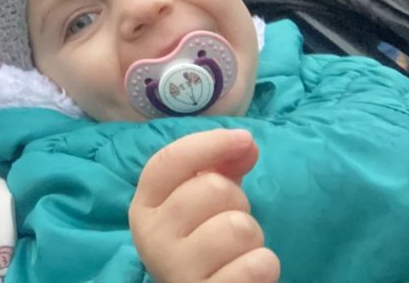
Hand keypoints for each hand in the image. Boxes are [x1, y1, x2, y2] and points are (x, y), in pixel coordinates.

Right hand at [128, 129, 279, 282]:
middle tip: (228, 222)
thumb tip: (245, 142)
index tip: (243, 138)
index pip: (169, 161)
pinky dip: (263, 265)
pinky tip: (246, 272)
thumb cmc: (202, 244)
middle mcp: (152, 236)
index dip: (208, 143)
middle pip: (213, 188)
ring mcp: (176, 269)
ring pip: (239, 227)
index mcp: (145, 206)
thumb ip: (220, 167)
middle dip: (237, 201)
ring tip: (237, 251)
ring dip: (252, 238)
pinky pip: (256, 265)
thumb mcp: (201, 203)